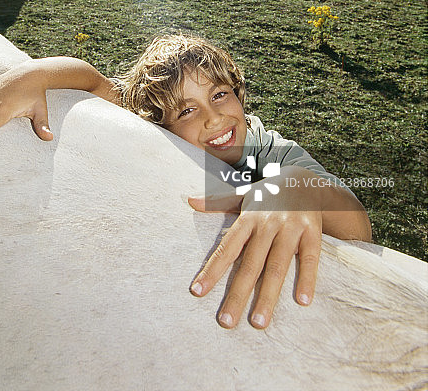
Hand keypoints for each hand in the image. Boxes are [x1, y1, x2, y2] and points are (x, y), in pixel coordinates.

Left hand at [188, 169, 322, 329]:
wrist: (306, 180)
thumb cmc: (268, 195)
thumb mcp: (243, 195)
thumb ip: (217, 202)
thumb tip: (189, 201)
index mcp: (248, 218)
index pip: (226, 248)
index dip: (212, 270)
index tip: (197, 292)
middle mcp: (267, 224)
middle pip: (250, 264)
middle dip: (238, 294)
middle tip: (226, 322)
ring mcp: (290, 228)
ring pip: (277, 266)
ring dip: (268, 296)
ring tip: (258, 322)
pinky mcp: (312, 232)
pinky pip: (309, 259)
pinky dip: (307, 279)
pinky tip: (302, 302)